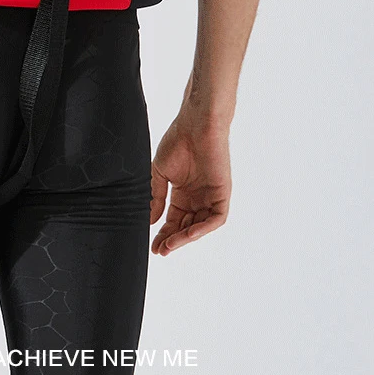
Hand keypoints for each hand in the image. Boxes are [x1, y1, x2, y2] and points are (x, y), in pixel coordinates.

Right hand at [150, 111, 230, 254]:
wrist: (195, 124)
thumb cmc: (177, 141)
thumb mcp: (160, 173)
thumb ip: (156, 197)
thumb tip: (150, 220)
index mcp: (182, 192)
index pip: (173, 219)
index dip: (164, 233)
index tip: (153, 245)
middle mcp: (197, 197)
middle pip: (185, 226)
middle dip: (172, 240)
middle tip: (160, 250)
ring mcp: (210, 196)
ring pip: (200, 226)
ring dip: (185, 237)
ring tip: (169, 245)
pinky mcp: (222, 194)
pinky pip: (215, 218)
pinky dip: (202, 228)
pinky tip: (187, 233)